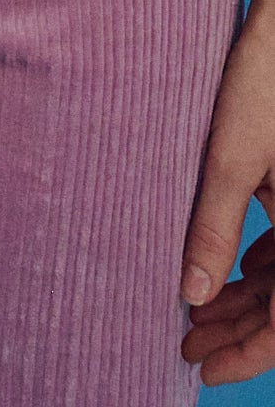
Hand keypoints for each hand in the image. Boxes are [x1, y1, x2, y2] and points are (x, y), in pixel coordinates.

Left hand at [183, 11, 274, 379]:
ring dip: (247, 300)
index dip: (246, 355)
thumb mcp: (232, 155)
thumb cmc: (265, 81)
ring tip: (194, 311)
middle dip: (238, 331)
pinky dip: (262, 268)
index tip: (202, 368)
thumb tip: (192, 291)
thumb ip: (214, 225)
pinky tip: (229, 273)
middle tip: (186, 342)